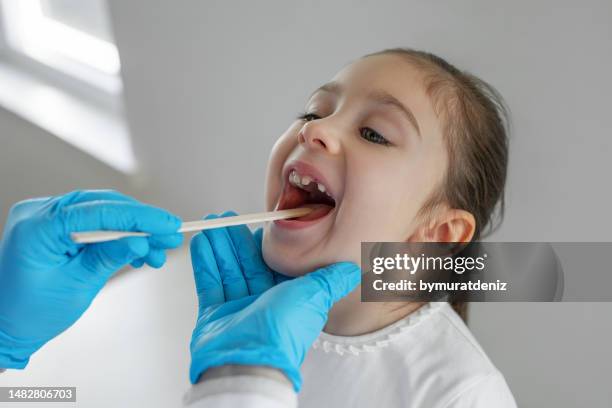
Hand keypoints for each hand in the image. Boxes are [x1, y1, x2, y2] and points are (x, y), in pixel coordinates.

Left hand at [0, 190, 182, 368]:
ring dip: (134, 230)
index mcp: (37, 228)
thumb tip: (141, 242)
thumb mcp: (76, 286)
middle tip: (171, 235)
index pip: (97, 212)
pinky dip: (119, 235)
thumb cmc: (30, 312)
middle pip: (102, 206)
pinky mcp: (57, 224)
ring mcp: (47, 216)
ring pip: (102, 212)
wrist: (7, 324)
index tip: (167, 224)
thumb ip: (109, 258)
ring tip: (159, 251)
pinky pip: (95, 221)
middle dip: (141, 222)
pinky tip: (139, 251)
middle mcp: (40, 213)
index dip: (138, 217)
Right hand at [189, 212, 359, 390]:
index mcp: (287, 298)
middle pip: (248, 263)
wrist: (250, 361)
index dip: (266, 245)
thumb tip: (353, 271)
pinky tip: (203, 242)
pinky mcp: (214, 315)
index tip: (259, 226)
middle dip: (237, 240)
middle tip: (228, 218)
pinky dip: (205, 262)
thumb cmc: (283, 331)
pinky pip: (210, 282)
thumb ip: (330, 280)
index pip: (275, 265)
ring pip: (228, 269)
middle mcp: (263, 304)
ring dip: (220, 245)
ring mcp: (237, 309)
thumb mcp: (314, 296)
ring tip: (212, 222)